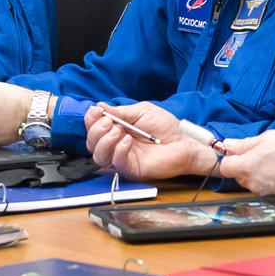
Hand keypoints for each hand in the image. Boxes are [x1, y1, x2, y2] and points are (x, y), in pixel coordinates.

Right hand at [85, 103, 216, 180]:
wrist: (183, 142)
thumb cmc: (165, 127)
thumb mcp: (142, 111)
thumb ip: (121, 111)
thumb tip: (100, 106)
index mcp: (117, 129)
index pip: (94, 127)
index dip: (91, 120)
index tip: (96, 111)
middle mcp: (116, 144)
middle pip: (92, 142)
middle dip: (96, 130)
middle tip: (109, 122)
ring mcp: (122, 158)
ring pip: (99, 155)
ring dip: (104, 141)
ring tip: (118, 131)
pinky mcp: (131, 169)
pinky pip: (116, 163)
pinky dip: (118, 151)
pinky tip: (128, 141)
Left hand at [219, 131, 274, 200]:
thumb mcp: (267, 138)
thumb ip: (244, 144)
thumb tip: (227, 145)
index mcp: (246, 167)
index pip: (224, 167)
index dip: (231, 159)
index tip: (240, 153)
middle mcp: (252, 184)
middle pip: (239, 176)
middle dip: (246, 167)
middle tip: (263, 155)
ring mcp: (264, 194)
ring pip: (253, 184)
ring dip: (259, 175)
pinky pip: (268, 190)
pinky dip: (272, 183)